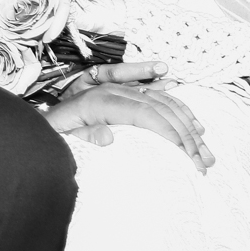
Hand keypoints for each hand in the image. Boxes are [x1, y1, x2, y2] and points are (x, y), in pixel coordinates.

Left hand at [45, 61, 214, 171]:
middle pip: (160, 108)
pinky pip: (159, 97)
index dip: (168, 132)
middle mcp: (114, 90)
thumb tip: (108, 138)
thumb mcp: (62, 134)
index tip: (187, 155)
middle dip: (185, 134)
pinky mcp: (125, 92)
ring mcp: (121, 89)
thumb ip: (84, 135)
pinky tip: (194, 125)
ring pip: (164, 102)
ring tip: (206, 149)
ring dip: (188, 124)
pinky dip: (179, 110)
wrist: (43, 113)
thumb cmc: (53, 128)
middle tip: (204, 161)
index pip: (144, 114)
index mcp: (100, 100)